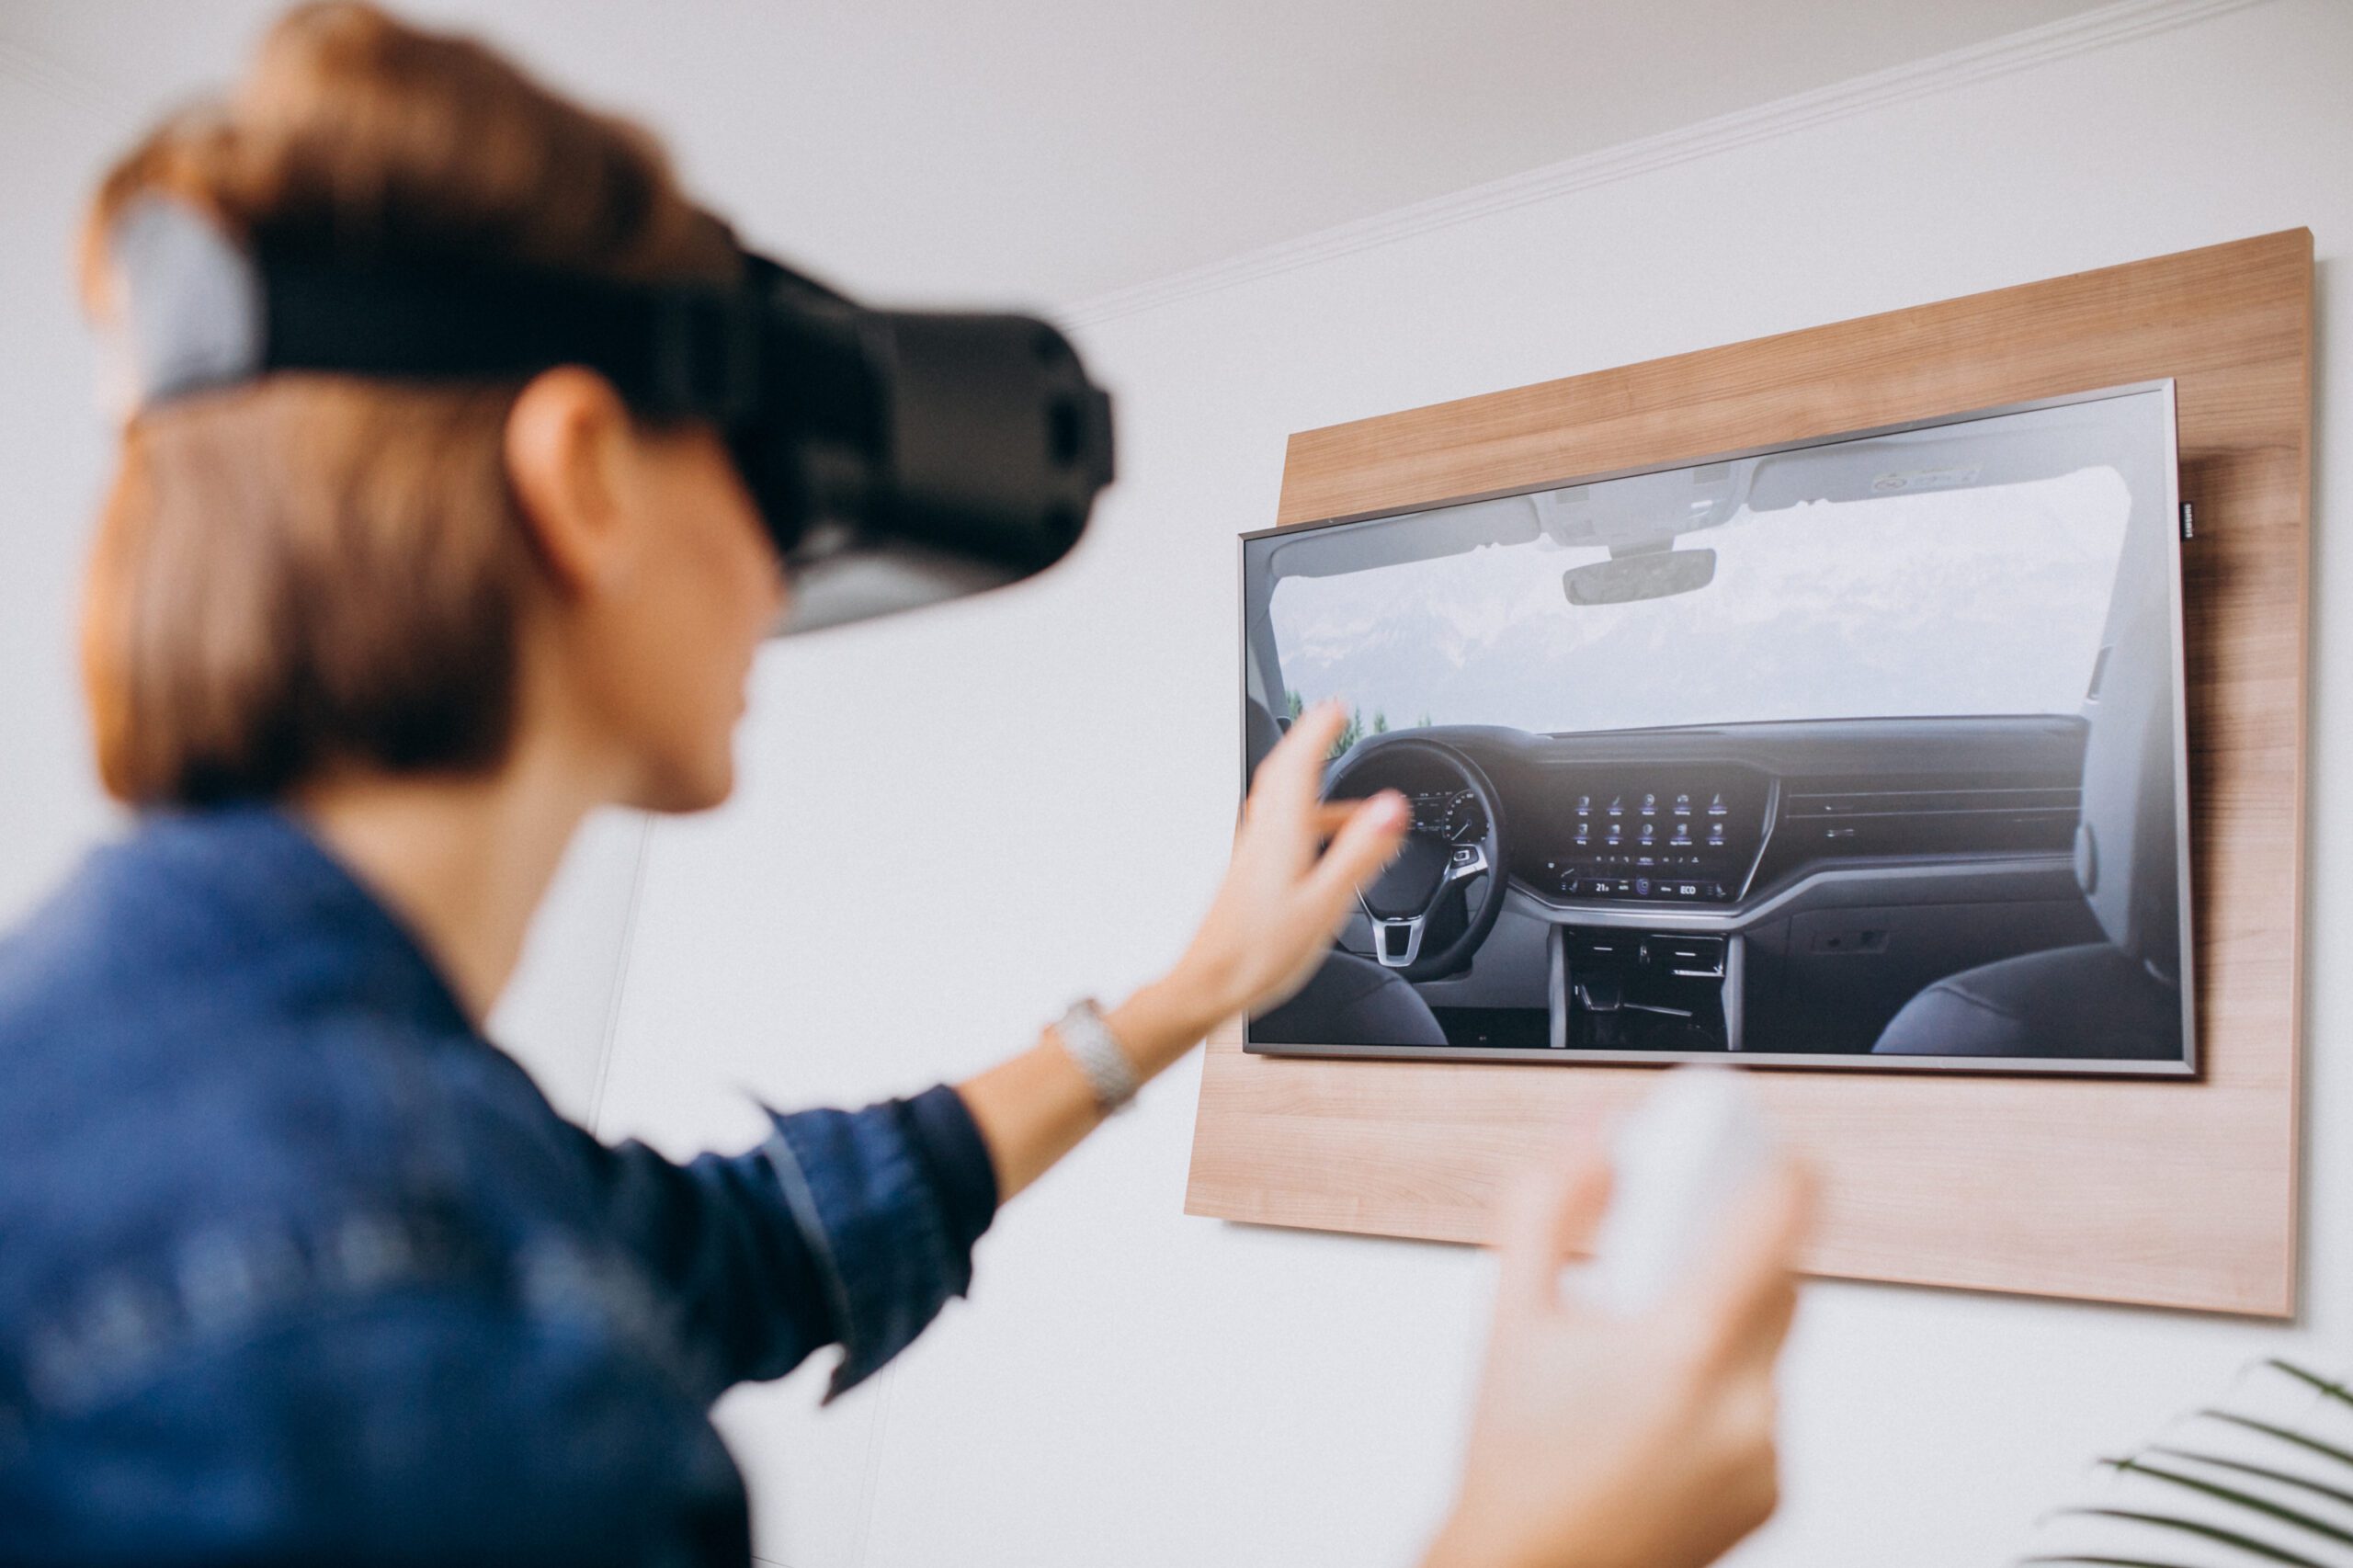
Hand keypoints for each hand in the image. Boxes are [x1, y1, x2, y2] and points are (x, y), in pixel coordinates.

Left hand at [1161, 701, 1408, 1027]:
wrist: (1207, 985)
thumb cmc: (1258, 953)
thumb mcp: (1324, 904)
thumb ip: (1360, 853)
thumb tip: (1391, 807)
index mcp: (1281, 835)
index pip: (1298, 764)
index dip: (1318, 731)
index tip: (1336, 708)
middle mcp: (1261, 837)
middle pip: (1283, 776)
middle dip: (1309, 746)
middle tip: (1331, 725)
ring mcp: (1251, 856)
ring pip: (1281, 806)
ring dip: (1309, 786)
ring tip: (1349, 802)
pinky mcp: (1248, 877)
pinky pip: (1278, 833)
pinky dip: (1305, 824)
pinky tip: (1322, 851)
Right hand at [1428, 1149, 1812, 1567]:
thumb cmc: (1514, 1463)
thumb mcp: (1509, 1313)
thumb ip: (1549, 1204)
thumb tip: (1595, 1136)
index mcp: (1685, 1351)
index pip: (1785, 1216)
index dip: (1780, 1165)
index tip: (1762, 1148)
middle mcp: (1745, 1405)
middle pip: (1783, 1274)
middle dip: (1733, 1248)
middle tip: (1666, 1252)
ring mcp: (1767, 1452)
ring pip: (1776, 1338)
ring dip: (1729, 1317)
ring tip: (1644, 1344)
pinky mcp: (1774, 1487)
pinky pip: (1770, 1399)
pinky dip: (1729, 1382)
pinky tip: (1659, 1404)